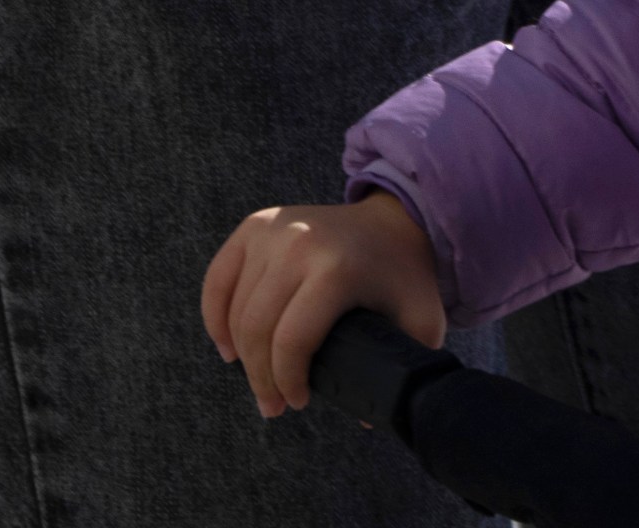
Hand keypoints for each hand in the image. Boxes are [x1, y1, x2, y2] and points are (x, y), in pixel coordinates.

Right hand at [200, 191, 446, 416]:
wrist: (394, 220)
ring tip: (259, 382)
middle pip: (257, 329)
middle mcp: (298, 245)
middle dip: (261, 378)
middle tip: (273, 405)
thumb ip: (404, 369)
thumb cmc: (404, 276)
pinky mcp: (255, 226)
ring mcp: (272, 231)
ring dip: (241, 355)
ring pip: (236, 310)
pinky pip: (218, 280)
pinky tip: (228, 346)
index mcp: (337, 269)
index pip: (292, 340)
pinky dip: (216, 318)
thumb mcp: (422, 320)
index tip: (298, 402)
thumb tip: (366, 418)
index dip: (287, 381)